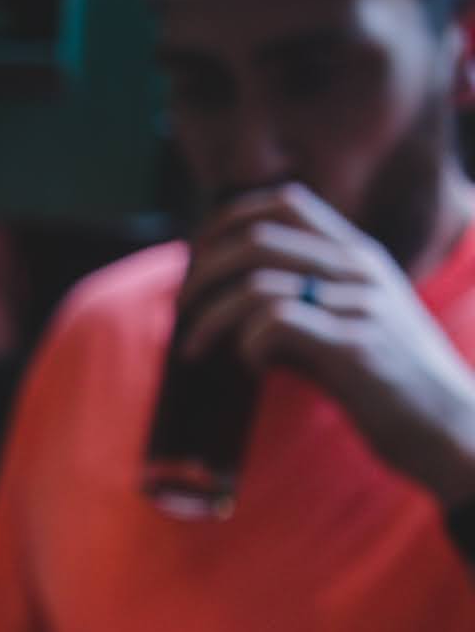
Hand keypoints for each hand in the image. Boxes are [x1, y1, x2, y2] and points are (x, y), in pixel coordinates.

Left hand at [179, 183, 474, 506]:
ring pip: (258, 283)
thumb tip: (235, 319)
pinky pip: (277, 323)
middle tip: (183, 310)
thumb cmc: (391, 389)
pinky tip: (253, 369)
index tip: (199, 258)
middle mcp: (359, 269)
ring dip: (212, 317)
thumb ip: (302, 313)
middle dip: (204, 271)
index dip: (230, 220)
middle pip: (258, 237)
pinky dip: (248, 345)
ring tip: (198, 349)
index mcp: (358, 256)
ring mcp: (359, 304)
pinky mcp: (354, 347)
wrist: (448, 428)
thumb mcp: (347, 332)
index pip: (286, 203)